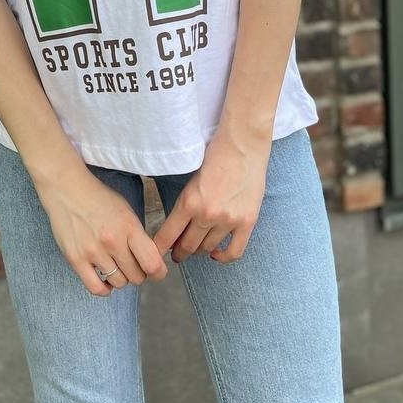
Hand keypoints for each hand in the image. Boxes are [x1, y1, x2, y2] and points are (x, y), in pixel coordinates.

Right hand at [36, 168, 168, 296]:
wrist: (66, 189)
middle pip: (137, 276)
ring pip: (119, 283)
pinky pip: (96, 288)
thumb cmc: (99, 199)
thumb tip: (151, 259)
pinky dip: (105, 289)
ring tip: (117, 267)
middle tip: (133, 265)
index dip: (159, 272)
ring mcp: (93, 252)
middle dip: (139, 273)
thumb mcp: (126, 211)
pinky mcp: (75, 259)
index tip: (158, 271)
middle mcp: (112, 241)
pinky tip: (105, 279)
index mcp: (129, 226)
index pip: (152, 262)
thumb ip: (138, 235)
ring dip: (122, 278)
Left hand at [151, 126, 271, 263]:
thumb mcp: (191, 180)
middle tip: (176, 254)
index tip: (155, 255)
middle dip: (179, 252)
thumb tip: (176, 227)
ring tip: (196, 248)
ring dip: (200, 251)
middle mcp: (207, 215)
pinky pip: (234, 252)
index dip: (159, 249)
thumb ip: (185, 204)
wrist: (243, 145)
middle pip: (187, 247)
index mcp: (188, 202)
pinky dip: (223, 257)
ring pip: (207, 249)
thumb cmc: (215, 156)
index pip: (167, 236)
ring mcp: (228, 220)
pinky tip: (216, 253)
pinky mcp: (247, 222)